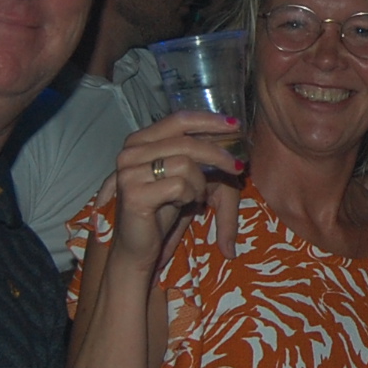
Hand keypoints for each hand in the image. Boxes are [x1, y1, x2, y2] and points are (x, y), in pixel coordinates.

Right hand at [106, 111, 245, 267]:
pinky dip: (190, 196)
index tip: (235, 125)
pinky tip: (182, 205)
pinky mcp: (134, 194)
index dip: (209, 120)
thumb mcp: (183, 176)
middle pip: (186, 141)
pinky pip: (179, 186)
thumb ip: (201, 154)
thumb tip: (233, 131)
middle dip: (218, 154)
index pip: (178, 120)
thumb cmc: (160, 210)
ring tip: (195, 198)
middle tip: (238, 168)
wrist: (137, 248)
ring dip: (200, 184)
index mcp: (140, 142)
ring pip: (185, 164)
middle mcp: (131, 152)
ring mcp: (129, 172)